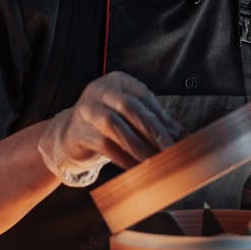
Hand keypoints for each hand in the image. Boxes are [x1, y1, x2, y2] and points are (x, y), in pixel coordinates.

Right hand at [37, 72, 182, 186]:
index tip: (178, 136)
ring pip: (115, 126)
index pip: (143, 96)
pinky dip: (123, 158)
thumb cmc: (107, 123)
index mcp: (117, 81)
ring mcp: (86, 109)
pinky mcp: (78, 131)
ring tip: (155, 161)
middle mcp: (100, 90)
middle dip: (152, 129)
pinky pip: (105, 145)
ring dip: (138, 146)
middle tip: (169, 148)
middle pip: (130, 107)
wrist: (69, 134)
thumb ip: (151, 120)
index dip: (162, 116)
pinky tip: (136, 168)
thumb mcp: (128, 115)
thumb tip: (181, 136)